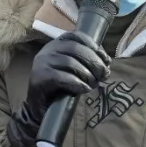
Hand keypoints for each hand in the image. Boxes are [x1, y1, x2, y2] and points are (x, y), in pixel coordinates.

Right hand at [6, 31, 109, 146]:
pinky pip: (61, 77)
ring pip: (69, 62)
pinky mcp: (39, 78)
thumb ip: (88, 63)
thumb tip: (106, 62)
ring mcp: (41, 63)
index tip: (105, 59)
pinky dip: (76, 83)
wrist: (40, 109)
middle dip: (94, 61)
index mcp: (57, 45)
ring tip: (93, 84)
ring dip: (87, 74)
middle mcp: (47, 50)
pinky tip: (84, 89)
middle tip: (103, 74)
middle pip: (75, 48)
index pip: (77, 36)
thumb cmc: (61, 88)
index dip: (94, 46)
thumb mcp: (76, 71)